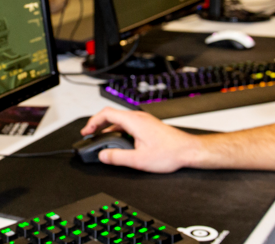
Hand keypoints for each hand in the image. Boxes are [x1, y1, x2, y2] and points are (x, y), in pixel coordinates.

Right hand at [81, 108, 201, 172]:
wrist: (188, 150)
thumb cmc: (170, 153)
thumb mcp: (139, 160)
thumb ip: (117, 157)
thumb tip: (103, 155)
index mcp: (134, 121)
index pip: (106, 114)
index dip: (92, 122)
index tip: (86, 132)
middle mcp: (138, 117)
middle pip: (111, 115)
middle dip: (97, 125)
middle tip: (89, 135)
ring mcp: (144, 120)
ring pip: (120, 120)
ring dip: (107, 128)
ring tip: (100, 140)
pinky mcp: (148, 125)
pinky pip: (128, 124)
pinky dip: (117, 131)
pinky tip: (117, 142)